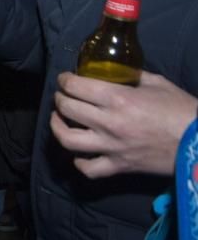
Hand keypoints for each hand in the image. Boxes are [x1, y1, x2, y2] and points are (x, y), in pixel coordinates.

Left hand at [51, 71, 197, 177]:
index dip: (65, 80)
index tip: (65, 79)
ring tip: (59, 119)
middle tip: (63, 95)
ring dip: (57, 127)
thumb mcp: (157, 83)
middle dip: (60, 98)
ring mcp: (112, 147)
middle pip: (66, 109)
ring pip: (68, 139)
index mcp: (118, 99)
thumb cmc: (181, 110)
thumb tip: (116, 70)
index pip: (75, 86)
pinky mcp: (119, 166)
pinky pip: (89, 168)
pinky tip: (79, 153)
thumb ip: (131, 75)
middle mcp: (109, 123)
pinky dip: (79, 162)